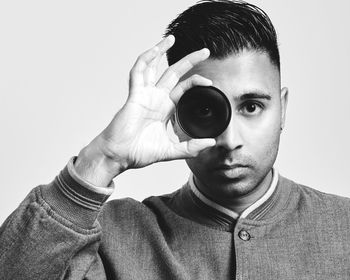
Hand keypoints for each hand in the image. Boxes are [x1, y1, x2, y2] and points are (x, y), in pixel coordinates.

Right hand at [75, 36, 215, 184]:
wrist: (119, 156)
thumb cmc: (139, 152)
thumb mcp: (170, 150)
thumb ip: (190, 148)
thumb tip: (211, 143)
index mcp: (165, 108)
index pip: (184, 88)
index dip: (196, 82)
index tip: (210, 83)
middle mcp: (156, 98)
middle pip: (174, 73)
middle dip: (189, 61)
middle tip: (205, 51)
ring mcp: (144, 95)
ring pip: (154, 67)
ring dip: (161, 52)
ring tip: (172, 38)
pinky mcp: (134, 95)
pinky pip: (138, 72)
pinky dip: (145, 60)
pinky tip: (153, 51)